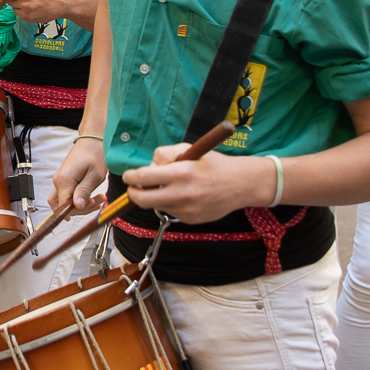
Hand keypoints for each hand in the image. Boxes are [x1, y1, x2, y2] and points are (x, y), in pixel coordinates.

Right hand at [51, 137, 108, 215]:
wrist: (92, 140)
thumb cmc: (95, 154)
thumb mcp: (94, 175)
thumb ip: (84, 191)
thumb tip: (77, 206)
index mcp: (64, 180)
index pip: (64, 206)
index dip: (79, 209)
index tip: (93, 203)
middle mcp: (58, 181)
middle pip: (63, 206)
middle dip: (82, 208)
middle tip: (98, 200)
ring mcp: (59, 181)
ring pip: (64, 202)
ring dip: (80, 206)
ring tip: (97, 199)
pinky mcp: (64, 180)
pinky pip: (66, 196)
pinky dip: (77, 200)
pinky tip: (90, 198)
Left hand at [122, 145, 272, 223]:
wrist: (240, 185)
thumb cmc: (214, 164)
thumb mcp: (189, 149)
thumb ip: (164, 154)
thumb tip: (148, 167)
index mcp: (181, 173)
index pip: (143, 178)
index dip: (130, 177)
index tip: (129, 176)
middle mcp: (182, 194)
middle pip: (142, 200)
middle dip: (133, 194)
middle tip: (135, 188)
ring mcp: (186, 210)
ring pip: (156, 206)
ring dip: (155, 197)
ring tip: (171, 187)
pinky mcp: (191, 220)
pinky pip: (171, 212)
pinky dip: (170, 204)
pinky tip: (185, 196)